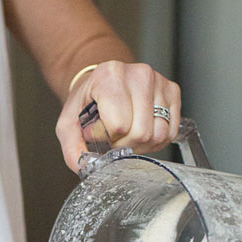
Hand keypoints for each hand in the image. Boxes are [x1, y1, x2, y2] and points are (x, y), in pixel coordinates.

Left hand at [55, 60, 181, 171]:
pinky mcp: (173, 91)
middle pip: (141, 132)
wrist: (102, 82)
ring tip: (126, 136)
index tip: (98, 132)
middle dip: (124, 145)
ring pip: (158, 134)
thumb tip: (82, 167)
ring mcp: (159, 81)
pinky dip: (154, 141)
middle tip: (113, 138)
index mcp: (110, 75)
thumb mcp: (69, 123)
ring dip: (140, 145)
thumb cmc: (88, 101)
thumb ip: (71, 147)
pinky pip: (170, 132)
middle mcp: (139, 74)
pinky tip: (140, 132)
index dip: (108, 139)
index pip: (119, 125)